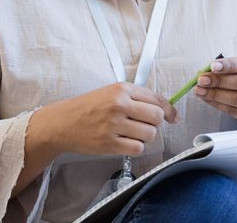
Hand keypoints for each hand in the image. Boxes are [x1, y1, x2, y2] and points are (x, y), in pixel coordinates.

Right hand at [31, 82, 179, 157]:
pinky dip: (134, 147)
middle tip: (143, 125)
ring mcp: (114, 124)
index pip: (157, 99)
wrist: (63, 122)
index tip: (173, 117)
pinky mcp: (109, 143)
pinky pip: (137, 148)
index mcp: (121, 89)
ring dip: (144, 136)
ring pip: (149, 134)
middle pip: (156, 117)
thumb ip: (136, 97)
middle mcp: (119, 104)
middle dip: (154, 123)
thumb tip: (165, 109)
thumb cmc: (88, 107)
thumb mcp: (111, 92)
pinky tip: (123, 142)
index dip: (169, 110)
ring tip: (129, 133)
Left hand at [194, 55, 236, 128]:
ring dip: (215, 94)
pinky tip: (206, 99)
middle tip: (201, 80)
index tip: (212, 66)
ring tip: (199, 90)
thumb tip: (205, 71)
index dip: (229, 65)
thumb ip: (227, 68)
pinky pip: (234, 111)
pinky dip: (217, 104)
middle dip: (219, 81)